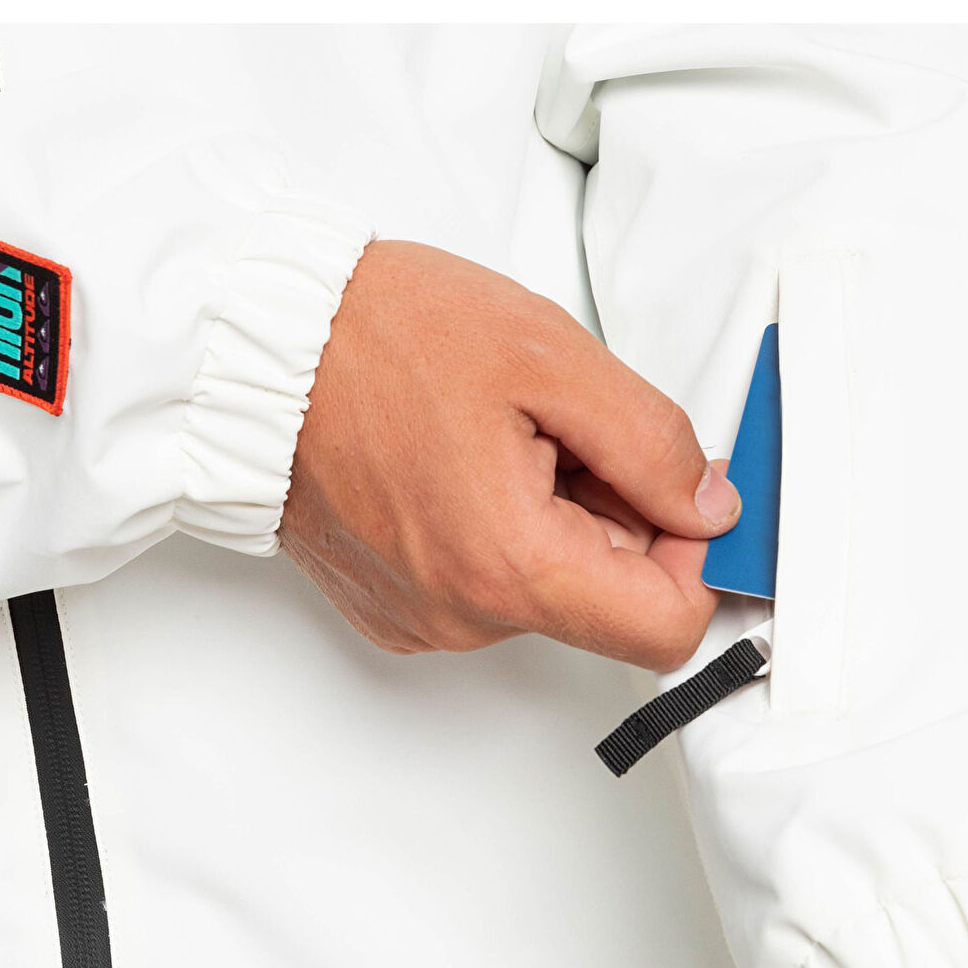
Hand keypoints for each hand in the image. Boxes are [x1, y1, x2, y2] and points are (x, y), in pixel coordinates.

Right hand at [282, 241, 739, 665]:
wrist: (257, 348)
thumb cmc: (379, 338)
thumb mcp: (550, 358)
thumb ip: (654, 444)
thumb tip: (710, 507)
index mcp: (508, 567)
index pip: (665, 630)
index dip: (695, 557)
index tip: (676, 490)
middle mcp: (462, 617)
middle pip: (605, 603)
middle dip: (614, 514)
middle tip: (560, 428)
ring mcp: (422, 618)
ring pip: (547, 589)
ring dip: (555, 516)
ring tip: (493, 436)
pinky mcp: (394, 607)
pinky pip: (489, 586)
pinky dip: (501, 529)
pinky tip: (459, 463)